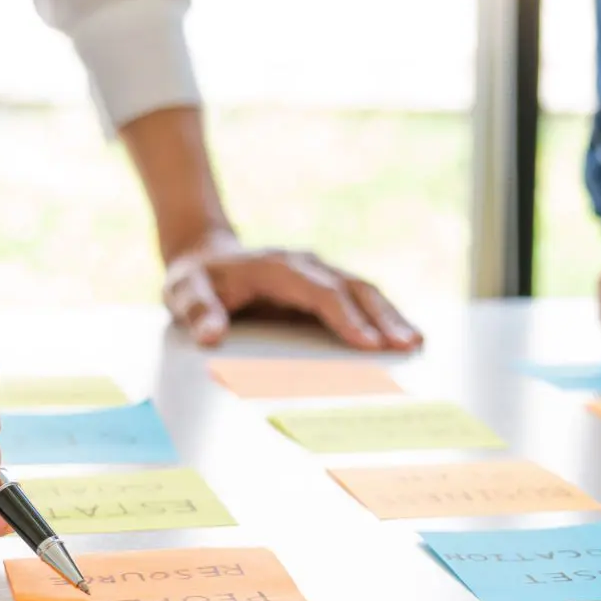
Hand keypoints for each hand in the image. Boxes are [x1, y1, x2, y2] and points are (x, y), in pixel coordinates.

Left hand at [162, 231, 421, 350]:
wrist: (204, 255)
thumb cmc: (196, 279)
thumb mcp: (184, 292)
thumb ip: (197, 311)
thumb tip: (211, 336)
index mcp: (278, 267)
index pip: (320, 292)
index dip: (346, 317)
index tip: (368, 344)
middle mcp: (306, 264)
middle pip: (353, 287)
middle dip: (383, 317)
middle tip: (408, 344)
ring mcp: (318, 273)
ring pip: (364, 290)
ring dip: (391, 315)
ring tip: (416, 342)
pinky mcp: (324, 285)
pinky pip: (360, 298)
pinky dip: (383, 315)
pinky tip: (402, 337)